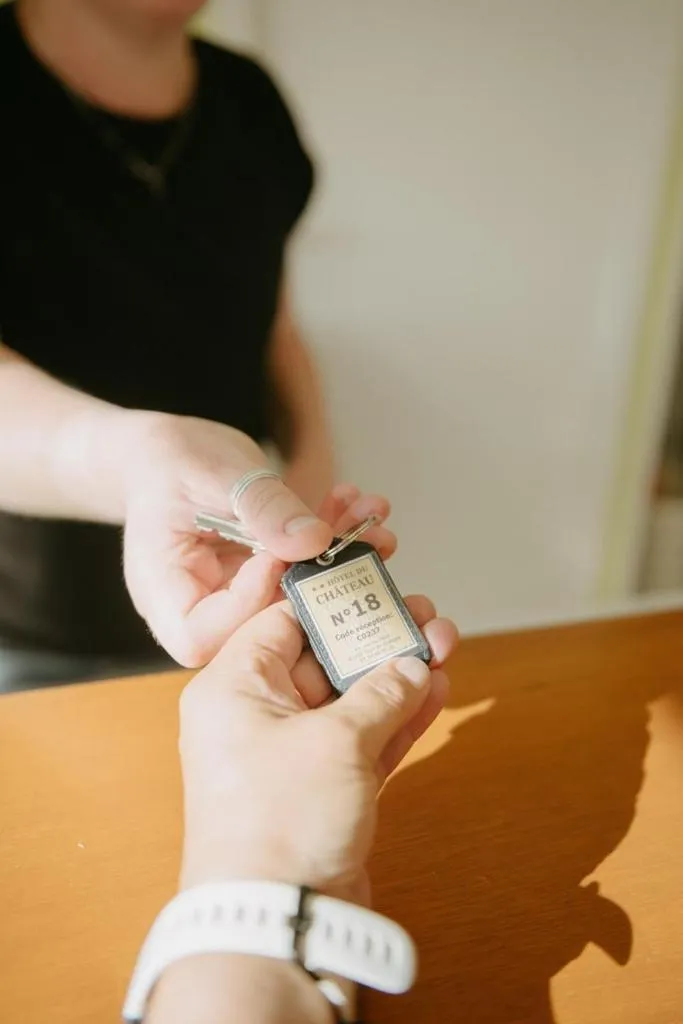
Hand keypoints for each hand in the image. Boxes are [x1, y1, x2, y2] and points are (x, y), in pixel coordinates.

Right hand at [121, 414, 394, 666]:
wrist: (166, 451)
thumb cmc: (169, 461)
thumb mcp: (212, 475)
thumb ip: (262, 508)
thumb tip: (314, 542)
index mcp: (163, 592)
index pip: (201, 636)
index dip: (248, 608)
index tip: (278, 559)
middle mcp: (200, 605)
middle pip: (259, 626)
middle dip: (319, 586)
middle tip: (369, 542)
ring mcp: (235, 595)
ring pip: (294, 598)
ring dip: (340, 559)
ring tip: (371, 518)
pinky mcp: (263, 579)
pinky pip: (301, 570)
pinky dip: (332, 539)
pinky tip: (357, 506)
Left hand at [178, 595, 457, 904]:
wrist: (278, 919)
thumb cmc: (281, 820)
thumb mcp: (335, 740)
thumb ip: (379, 694)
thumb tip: (411, 666)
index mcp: (233, 688)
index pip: (281, 621)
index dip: (329, 597)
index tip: (369, 576)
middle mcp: (257, 716)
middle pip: (323, 658)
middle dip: (376, 636)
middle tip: (424, 613)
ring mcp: (292, 755)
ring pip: (351, 698)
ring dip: (397, 675)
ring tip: (444, 643)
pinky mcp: (323, 789)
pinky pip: (364, 739)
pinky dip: (397, 717)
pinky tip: (434, 688)